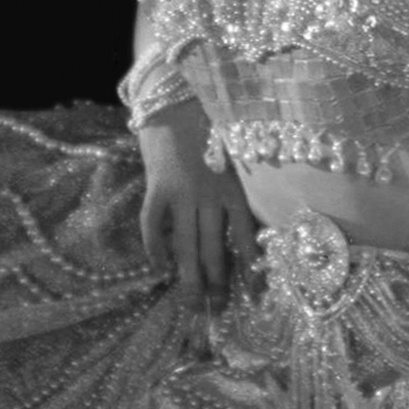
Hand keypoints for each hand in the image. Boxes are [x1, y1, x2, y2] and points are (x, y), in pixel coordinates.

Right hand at [137, 99, 258, 314]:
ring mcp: (182, 192)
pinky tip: (158, 267)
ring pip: (187, 247)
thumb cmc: (211, 125)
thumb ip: (238, 189)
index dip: (251, 271)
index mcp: (235, 187)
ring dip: (190, 279)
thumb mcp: (235, 155)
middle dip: (218, 285)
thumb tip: (249, 229)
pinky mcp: (157, 187)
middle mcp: (211, 194)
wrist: (177, 96)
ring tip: (192, 305)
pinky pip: (154, 225)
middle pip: (216, 250)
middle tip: (219, 312)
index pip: (248, 239)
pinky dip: (155, 248)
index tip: (255, 298)